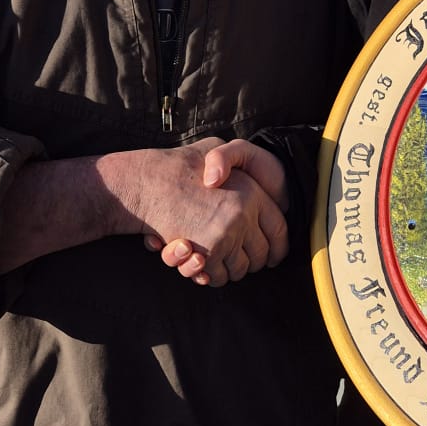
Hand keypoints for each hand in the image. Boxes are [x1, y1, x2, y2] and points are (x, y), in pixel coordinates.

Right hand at [128, 140, 288, 286]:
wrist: (147, 182)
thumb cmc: (179, 166)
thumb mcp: (213, 149)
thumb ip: (232, 160)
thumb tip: (246, 185)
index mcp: (253, 193)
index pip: (280, 231)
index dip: (277, 248)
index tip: (272, 256)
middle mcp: (244, 214)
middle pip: (261, 255)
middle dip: (252, 263)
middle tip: (242, 261)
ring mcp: (226, 234)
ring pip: (240, 269)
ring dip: (230, 271)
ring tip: (219, 261)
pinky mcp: (207, 252)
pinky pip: (217, 275)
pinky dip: (210, 276)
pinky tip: (202, 265)